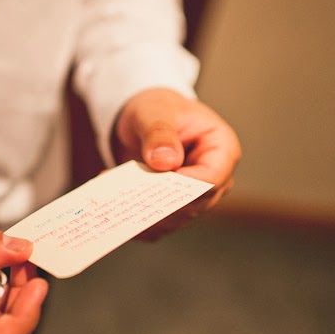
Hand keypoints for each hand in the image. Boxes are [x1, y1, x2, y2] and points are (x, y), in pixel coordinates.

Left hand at [113, 88, 240, 239]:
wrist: (145, 120)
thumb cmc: (157, 109)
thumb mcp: (155, 111)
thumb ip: (160, 133)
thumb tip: (165, 161)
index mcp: (222, 150)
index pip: (210, 179)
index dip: (183, 187)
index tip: (152, 185)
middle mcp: (216, 180)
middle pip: (193, 205)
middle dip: (157, 204)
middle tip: (123, 197)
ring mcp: (196, 198)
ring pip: (174, 220)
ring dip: (142, 213)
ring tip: (112, 199)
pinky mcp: (175, 210)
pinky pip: (157, 224)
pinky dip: (135, 220)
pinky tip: (113, 205)